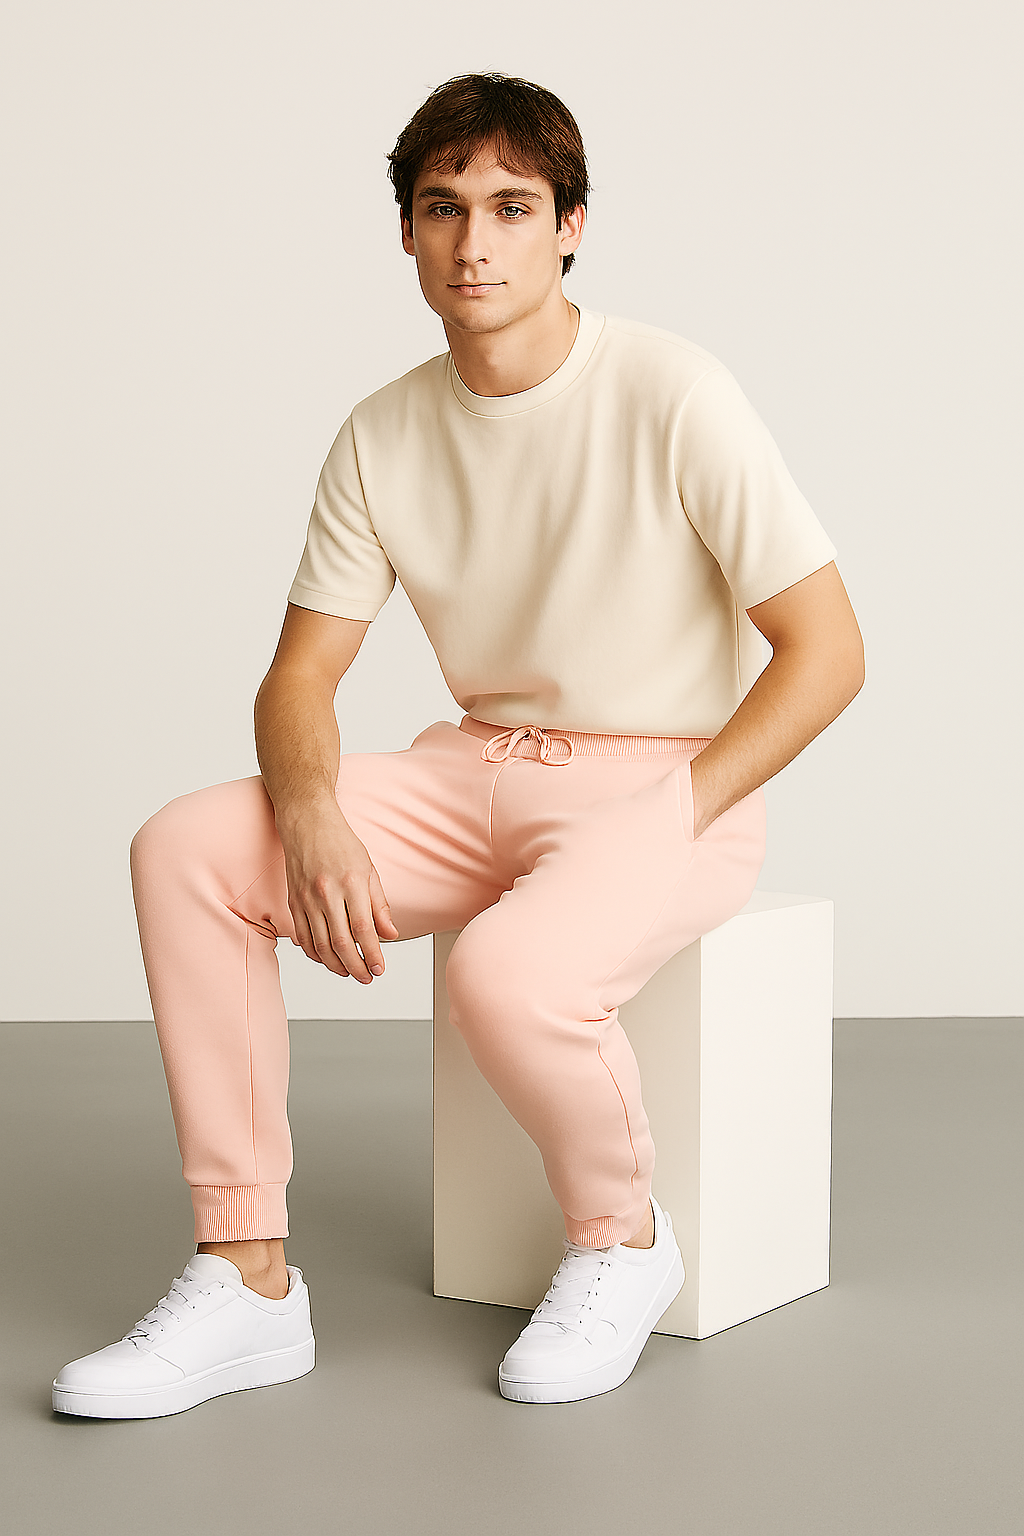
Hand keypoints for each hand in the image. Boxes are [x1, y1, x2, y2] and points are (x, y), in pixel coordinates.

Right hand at [279, 801, 399, 983]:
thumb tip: (390, 934)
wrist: (306, 823)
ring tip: (349, 972)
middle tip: (366, 977)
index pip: (362, 928)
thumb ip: (379, 904)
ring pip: (319, 944)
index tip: (379, 968)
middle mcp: (326, 892)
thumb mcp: (369, 869)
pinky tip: (327, 959)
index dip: (372, 953)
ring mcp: (306, 899)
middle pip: (340, 941)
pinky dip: (314, 953)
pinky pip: (302, 937)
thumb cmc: (340, 843)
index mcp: (350, 882)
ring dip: (335, 965)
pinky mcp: (293, 902)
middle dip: (355, 966)